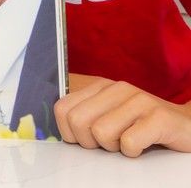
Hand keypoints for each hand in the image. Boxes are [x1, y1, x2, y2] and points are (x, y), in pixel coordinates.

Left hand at [55, 73, 190, 156]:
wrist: (186, 127)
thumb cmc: (142, 127)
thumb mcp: (109, 118)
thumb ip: (85, 118)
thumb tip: (62, 134)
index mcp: (100, 87)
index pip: (62, 109)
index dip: (70, 133)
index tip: (88, 139)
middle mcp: (117, 88)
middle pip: (78, 121)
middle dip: (91, 142)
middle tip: (111, 143)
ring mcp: (139, 100)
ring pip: (101, 133)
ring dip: (114, 148)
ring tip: (129, 142)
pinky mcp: (159, 117)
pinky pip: (129, 142)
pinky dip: (133, 152)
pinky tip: (143, 146)